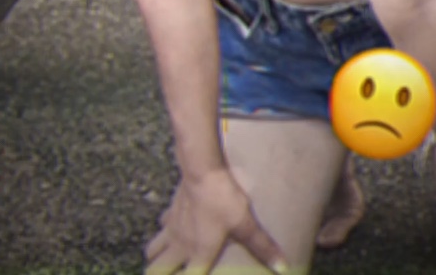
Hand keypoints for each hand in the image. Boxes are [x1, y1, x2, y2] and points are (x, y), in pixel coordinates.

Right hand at [145, 167, 288, 274]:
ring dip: (156, 257)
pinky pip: (162, 227)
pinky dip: (164, 232)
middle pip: (157, 269)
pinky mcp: (170, 212)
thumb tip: (283, 267)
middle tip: (165, 273)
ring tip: (163, 261)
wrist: (202, 171)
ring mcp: (171, 229)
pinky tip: (172, 228)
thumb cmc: (224, 200)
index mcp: (198, 255)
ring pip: (153, 250)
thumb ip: (262, 246)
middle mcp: (180, 247)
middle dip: (157, 273)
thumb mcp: (245, 224)